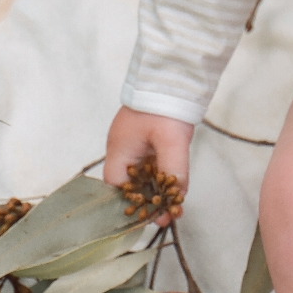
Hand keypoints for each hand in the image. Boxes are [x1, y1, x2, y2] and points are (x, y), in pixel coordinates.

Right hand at [103, 107, 194, 224]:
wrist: (173, 77)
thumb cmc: (164, 107)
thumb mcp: (171, 141)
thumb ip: (174, 169)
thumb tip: (177, 196)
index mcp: (119, 150)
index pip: (115, 186)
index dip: (130, 202)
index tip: (148, 216)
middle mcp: (124, 149)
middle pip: (130, 183)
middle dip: (147, 201)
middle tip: (167, 216)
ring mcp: (136, 143)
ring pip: (143, 174)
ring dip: (157, 190)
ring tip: (174, 207)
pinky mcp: (149, 138)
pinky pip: (153, 164)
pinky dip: (163, 176)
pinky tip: (176, 188)